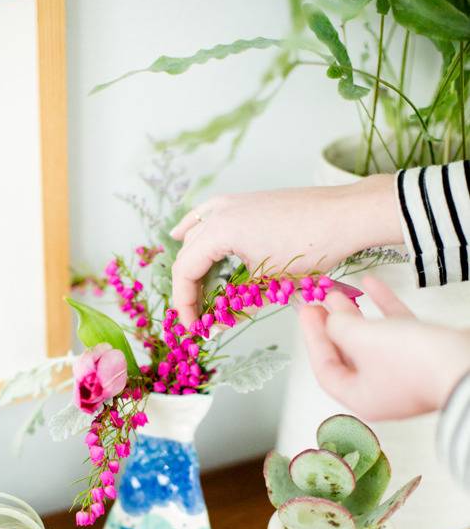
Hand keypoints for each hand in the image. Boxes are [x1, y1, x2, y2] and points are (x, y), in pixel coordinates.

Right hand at [170, 174, 401, 325]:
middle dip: (189, 288)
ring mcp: (234, 202)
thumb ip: (237, 304)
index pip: (185, 270)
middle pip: (188, 254)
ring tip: (190, 288)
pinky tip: (183, 233)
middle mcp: (221, 211)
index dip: (184, 303)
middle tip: (197, 316)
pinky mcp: (247, 201)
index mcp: (220, 229)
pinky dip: (195, 229)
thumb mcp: (269, 283)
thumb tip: (216, 326)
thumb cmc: (312, 247)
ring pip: (196, 234)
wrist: (345, 216)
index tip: (193, 327)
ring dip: (192, 262)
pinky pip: (208, 215)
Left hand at [299, 276, 469, 420]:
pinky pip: (397, 328)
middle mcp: (381, 389)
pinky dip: (383, 307)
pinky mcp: (426, 354)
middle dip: (332, 325)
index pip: (325, 369)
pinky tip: (371, 284)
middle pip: (346, 355)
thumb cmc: (413, 361)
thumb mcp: (363, 341)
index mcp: (360, 397)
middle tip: (318, 300)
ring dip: (354, 315)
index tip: (305, 310)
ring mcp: (405, 373)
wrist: (469, 367)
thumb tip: (332, 319)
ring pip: (371, 341)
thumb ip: (339, 329)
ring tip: (339, 291)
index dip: (312, 338)